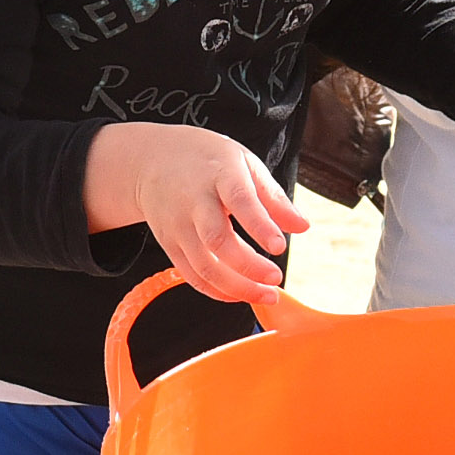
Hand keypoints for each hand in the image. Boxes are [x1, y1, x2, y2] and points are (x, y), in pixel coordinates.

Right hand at [85, 124, 303, 304]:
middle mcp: (194, 201)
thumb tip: (303, 227)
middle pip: (217, 240)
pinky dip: (217, 291)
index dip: (259, 226)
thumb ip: (274, 197)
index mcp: (219, 174)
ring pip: (204, 265)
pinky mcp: (169, 244)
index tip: (280, 247)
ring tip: (266, 295)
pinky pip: (192, 275)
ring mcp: (178, 225)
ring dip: (237, 287)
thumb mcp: (245, 164)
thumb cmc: (208, 160)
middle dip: (249, 266)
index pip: (239, 201)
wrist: (152, 159)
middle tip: (276, 278)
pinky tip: (240, 294)